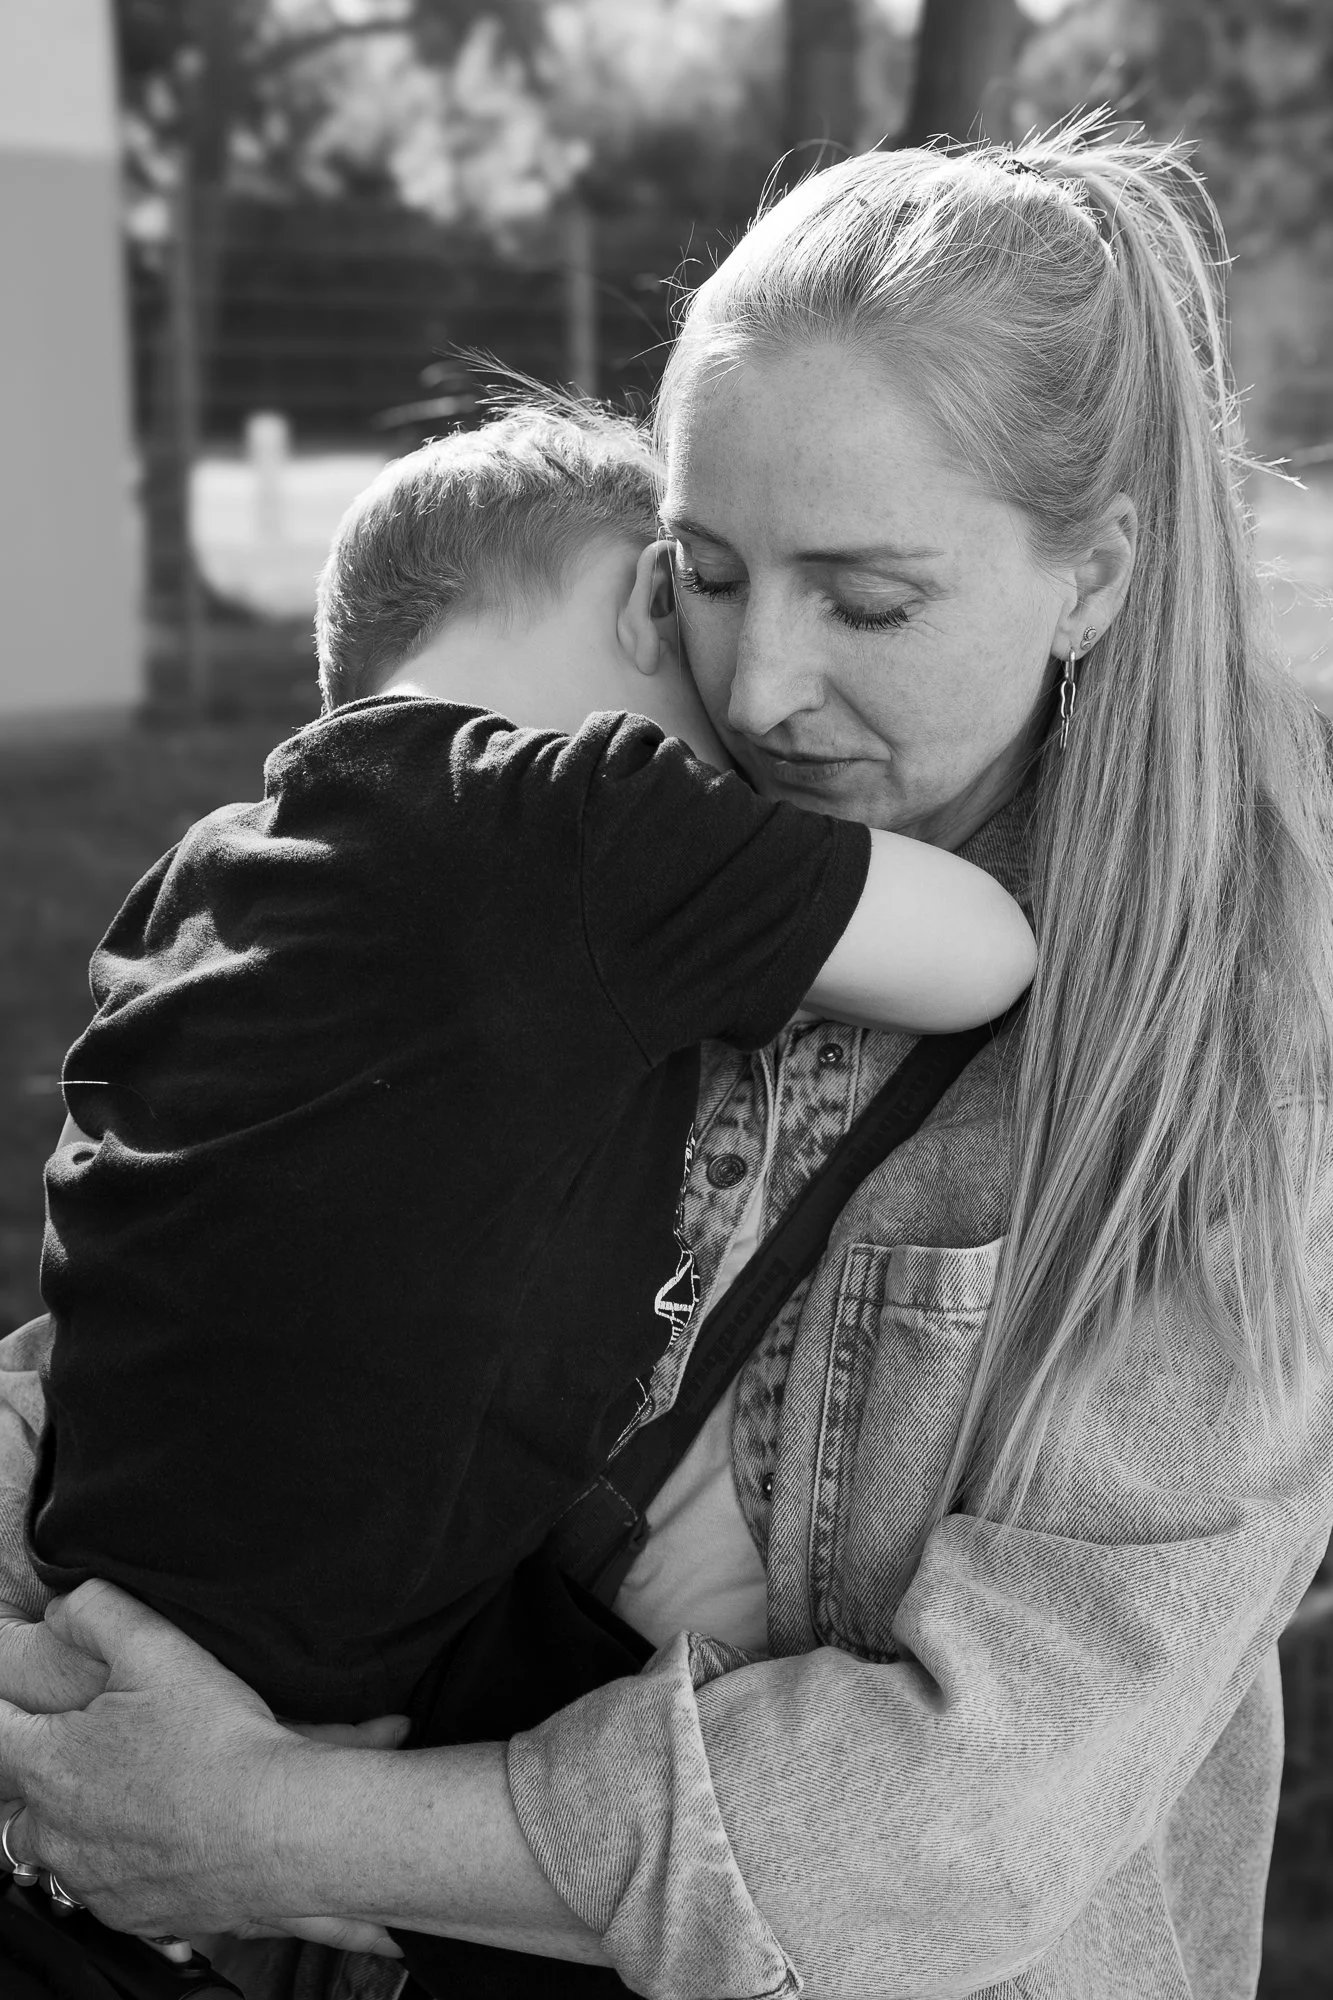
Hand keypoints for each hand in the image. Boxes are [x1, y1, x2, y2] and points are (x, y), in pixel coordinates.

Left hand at [0, 1582, 403, 1956]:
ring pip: (56, 1851)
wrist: (275, 1830)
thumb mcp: (159, 1649)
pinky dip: (117, 1861)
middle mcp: (57, 1831)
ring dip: (73, 1824)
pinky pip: (102, 1887)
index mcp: (52, 1763)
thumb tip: (61, 1607)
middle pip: (13, 1806)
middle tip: (81, 1751)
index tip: (13, 1705)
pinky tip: (160, 1833)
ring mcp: (91, 1879)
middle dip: (35, 1778)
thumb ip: (97, 1613)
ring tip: (122, 1795)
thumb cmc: (219, 1743)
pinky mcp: (128, 1912)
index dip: (3, 1712)